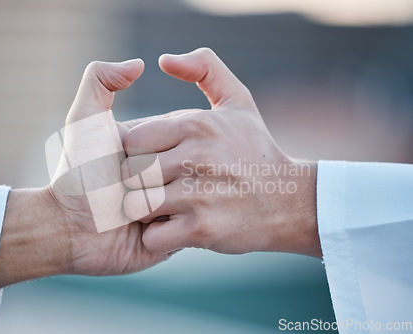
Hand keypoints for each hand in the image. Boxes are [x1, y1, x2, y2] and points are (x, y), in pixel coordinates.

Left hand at [0, 59, 168, 288]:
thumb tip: (140, 63)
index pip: (163, 136)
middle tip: (120, 190)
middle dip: (141, 181)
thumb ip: (100, 81)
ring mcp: (179, 204)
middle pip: (173, 168)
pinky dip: (161, 231)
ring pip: (180, 198)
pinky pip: (183, 227)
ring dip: (148, 208)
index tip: (117, 161)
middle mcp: (172, 171)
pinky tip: (144, 229)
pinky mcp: (180, 235)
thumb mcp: (85, 120)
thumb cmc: (78, 172)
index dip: (135, 151)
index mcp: (157, 142)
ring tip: (130, 212)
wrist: (69, 229)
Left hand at [122, 48, 320, 257]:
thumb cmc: (255, 151)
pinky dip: (158, 237)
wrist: (290, 203)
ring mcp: (198, 195)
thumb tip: (163, 59)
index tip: (156, 162)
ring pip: (136, 205)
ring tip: (166, 208)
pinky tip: (176, 228)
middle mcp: (196, 156)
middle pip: (130, 172)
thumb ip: (205, 69)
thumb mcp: (238, 101)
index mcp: (196, 123)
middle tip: (158, 188)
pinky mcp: (201, 229)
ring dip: (146, 211)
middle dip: (138, 183)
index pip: (132, 139)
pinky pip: (153, 236)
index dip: (138, 154)